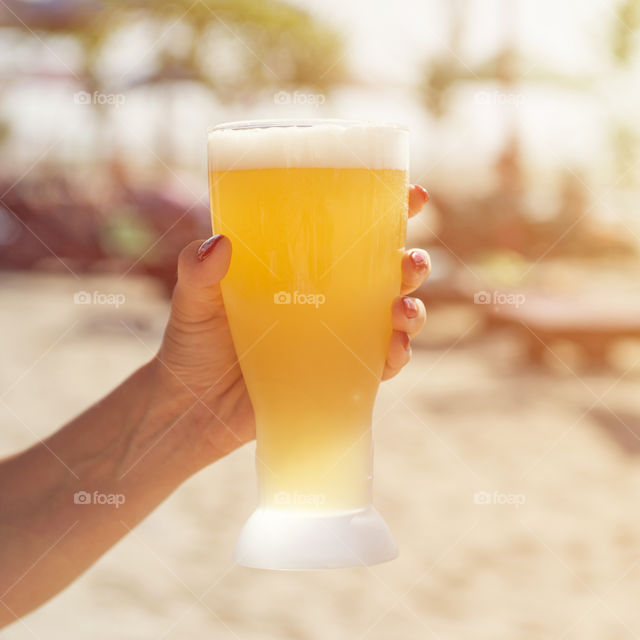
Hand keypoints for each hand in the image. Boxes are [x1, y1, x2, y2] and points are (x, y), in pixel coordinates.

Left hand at [153, 184, 429, 461]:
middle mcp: (333, 297)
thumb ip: (199, 272)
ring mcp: (341, 336)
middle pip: (389, 272)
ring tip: (404, 310)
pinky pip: (383, 364)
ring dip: (412, 309)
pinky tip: (394, 348)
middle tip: (411, 260)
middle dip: (413, 262)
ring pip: (396, 315)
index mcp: (305, 266)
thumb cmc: (193, 344)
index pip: (356, 231)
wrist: (191, 409)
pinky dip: (397, 355)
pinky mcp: (341, 375)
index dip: (393, 210)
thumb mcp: (193, 300)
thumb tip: (218, 244)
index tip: (414, 195)